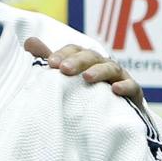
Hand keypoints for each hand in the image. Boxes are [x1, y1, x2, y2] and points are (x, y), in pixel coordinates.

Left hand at [22, 37, 144, 107]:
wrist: (111, 119)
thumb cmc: (83, 93)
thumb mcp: (65, 78)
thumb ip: (48, 60)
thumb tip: (28, 41)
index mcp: (85, 60)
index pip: (75, 50)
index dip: (63, 54)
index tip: (49, 63)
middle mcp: (102, 65)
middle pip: (92, 57)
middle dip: (78, 61)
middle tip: (64, 69)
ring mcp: (119, 78)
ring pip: (111, 68)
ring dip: (99, 71)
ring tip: (87, 78)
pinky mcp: (133, 95)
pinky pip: (132, 87)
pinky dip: (125, 86)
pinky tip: (115, 90)